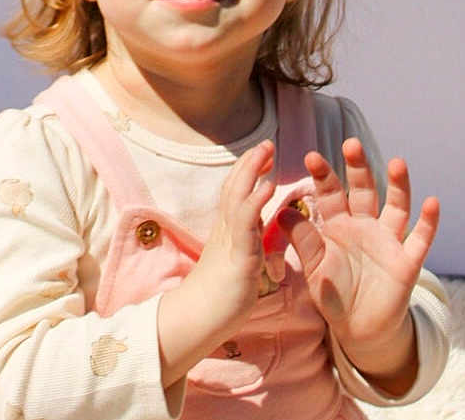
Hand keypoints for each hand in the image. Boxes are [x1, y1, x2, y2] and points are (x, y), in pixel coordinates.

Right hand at [157, 139, 275, 386]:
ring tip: (265, 150)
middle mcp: (226, 230)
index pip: (235, 192)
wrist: (197, 321)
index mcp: (227, 231)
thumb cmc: (218, 298)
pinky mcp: (238, 257)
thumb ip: (245, 242)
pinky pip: (246, 224)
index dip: (247, 170)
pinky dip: (256, 201)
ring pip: (237, 197)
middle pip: (235, 186)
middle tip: (265, 143)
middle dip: (250, 162)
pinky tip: (268, 187)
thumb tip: (257, 229)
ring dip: (251, 171)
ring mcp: (230, 241)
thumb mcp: (235, 262)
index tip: (261, 153)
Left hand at [278, 138, 439, 390]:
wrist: (359, 330)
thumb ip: (303, 241)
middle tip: (351, 144)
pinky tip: (432, 202)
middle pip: (364, 190)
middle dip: (358, 167)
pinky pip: (421, 240)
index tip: (311, 156)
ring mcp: (388, 241)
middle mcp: (365, 225)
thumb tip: (283, 211)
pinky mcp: (407, 263)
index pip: (331, 193)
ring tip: (397, 163)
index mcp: (339, 224)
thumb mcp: (314, 268)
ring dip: (398, 185)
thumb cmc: (333, 293)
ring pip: (396, 207)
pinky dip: (428, 222)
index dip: (323, 176)